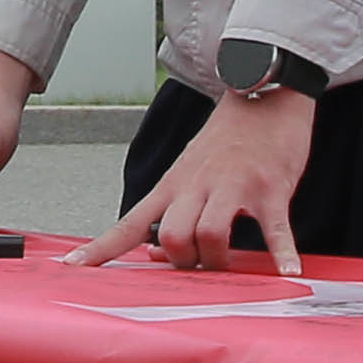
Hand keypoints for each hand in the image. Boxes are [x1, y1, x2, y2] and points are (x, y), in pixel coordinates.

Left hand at [68, 84, 315, 273]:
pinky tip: (288, 272)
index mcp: (173, 184)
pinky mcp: (270, 189)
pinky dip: (281, 255)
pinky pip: (273, 230)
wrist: (263, 90)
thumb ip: (169, 209)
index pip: (129, 222)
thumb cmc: (228, 137)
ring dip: (218, 260)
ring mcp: (234, 186)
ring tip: (230, 263)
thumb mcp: (188, 169)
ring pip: (210, 234)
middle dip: (184, 262)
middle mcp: (198, 185)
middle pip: (172, 236)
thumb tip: (150, 250)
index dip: (102, 248)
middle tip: (199, 264)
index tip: (74, 267)